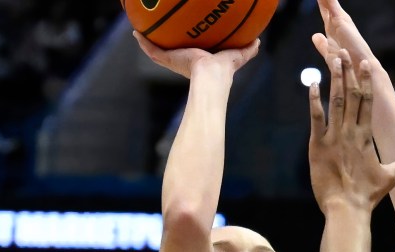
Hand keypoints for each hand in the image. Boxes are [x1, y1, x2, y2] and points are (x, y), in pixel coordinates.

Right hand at [136, 33, 260, 78]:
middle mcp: (184, 61)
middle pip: (171, 51)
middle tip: (158, 32)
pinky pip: (152, 50)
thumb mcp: (238, 55)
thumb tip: (258, 41)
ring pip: (158, 50)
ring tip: (140, 30)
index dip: (187, 46)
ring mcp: (174, 61)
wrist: (211, 77)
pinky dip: (143, 42)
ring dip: (148, 41)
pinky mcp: (167, 59)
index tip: (184, 37)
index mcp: (198, 60)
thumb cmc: (225, 70)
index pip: (191, 52)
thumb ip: (247, 50)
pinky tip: (136, 32)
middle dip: (165, 43)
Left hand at [307, 42, 394, 212]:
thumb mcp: (389, 179)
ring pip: (336, 101)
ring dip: (335, 79)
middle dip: (349, 72)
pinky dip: (314, 100)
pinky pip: (316, 118)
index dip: (366, 82)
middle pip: (352, 95)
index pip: (368, 103)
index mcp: (367, 137)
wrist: (347, 210)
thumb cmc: (367, 197)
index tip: (366, 65)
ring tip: (333, 59)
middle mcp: (352, 132)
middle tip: (346, 52)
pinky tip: (313, 84)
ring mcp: (334, 137)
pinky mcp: (318, 146)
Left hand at [313, 0, 379, 71]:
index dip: (320, 2)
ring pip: (328, 1)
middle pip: (325, 2)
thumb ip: (322, 44)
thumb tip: (315, 35)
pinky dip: (327, 0)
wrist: (359, 68)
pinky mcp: (341, 20)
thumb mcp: (329, 52)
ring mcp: (340, 18)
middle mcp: (337, 20)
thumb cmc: (346, 64)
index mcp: (333, 27)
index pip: (324, 9)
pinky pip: (331, 4)